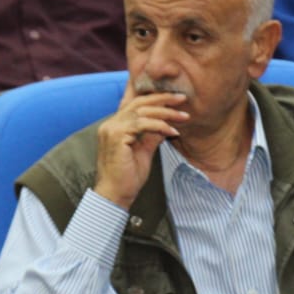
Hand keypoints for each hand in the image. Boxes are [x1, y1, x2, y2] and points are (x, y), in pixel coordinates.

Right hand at [92, 82, 187, 209]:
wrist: (115, 195)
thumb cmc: (128, 178)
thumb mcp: (144, 151)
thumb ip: (152, 135)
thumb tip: (166, 124)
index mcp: (114, 126)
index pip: (136, 104)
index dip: (156, 99)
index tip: (176, 100)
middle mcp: (110, 124)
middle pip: (139, 102)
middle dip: (163, 99)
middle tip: (182, 99)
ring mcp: (111, 129)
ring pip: (142, 111)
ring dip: (166, 113)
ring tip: (183, 116)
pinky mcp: (116, 136)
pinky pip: (142, 124)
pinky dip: (160, 126)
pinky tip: (172, 131)